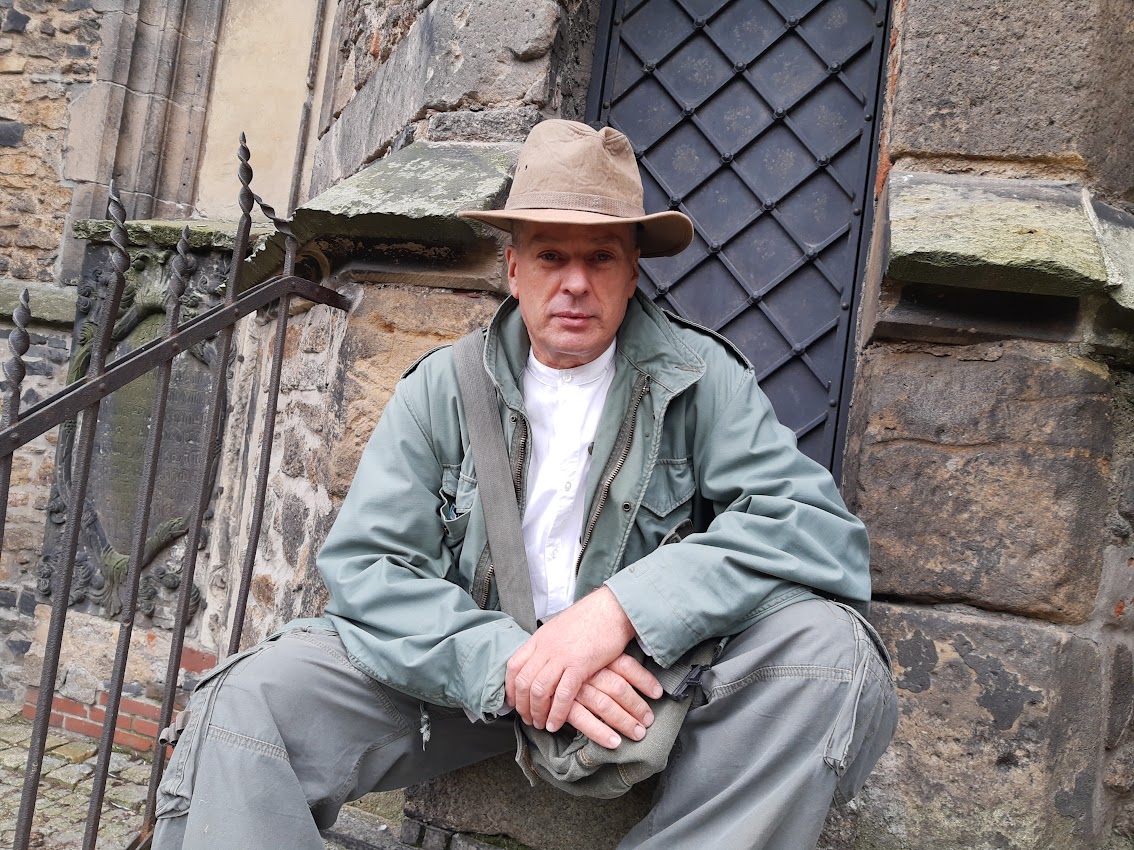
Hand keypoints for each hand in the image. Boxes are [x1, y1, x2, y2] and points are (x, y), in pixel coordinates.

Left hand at [505, 587, 640, 732]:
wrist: (612, 608)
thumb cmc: (590, 619)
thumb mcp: (560, 628)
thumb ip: (548, 645)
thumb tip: (541, 661)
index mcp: (539, 638)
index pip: (513, 666)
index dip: (510, 688)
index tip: (513, 703)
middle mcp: (546, 647)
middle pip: (523, 682)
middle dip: (522, 705)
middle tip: (527, 719)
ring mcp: (561, 656)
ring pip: (539, 690)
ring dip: (537, 712)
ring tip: (540, 725)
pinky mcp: (579, 664)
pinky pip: (562, 694)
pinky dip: (556, 713)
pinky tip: (555, 723)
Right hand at [563, 653, 663, 748]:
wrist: (542, 652)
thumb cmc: (568, 655)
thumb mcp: (589, 652)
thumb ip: (607, 660)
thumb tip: (636, 670)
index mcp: (595, 655)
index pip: (626, 665)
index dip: (645, 679)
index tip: (658, 693)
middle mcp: (586, 669)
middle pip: (619, 687)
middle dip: (637, 706)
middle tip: (649, 722)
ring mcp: (575, 686)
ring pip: (605, 704)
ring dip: (624, 721)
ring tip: (638, 735)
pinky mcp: (563, 701)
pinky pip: (584, 720)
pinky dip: (599, 732)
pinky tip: (612, 743)